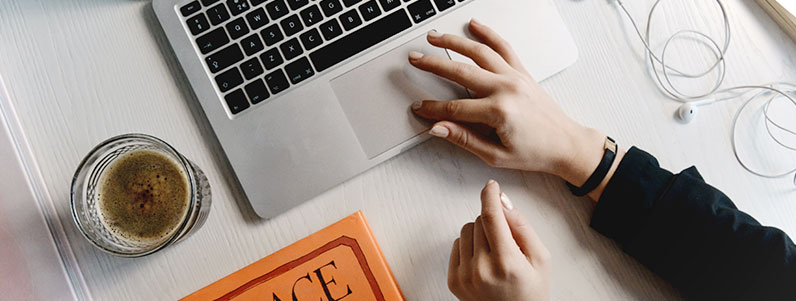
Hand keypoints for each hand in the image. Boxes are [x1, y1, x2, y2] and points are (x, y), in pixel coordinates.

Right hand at [409, 19, 612, 192]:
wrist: (565, 144)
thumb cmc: (536, 152)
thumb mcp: (495, 155)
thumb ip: (464, 138)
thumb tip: (438, 128)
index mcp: (499, 111)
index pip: (454, 108)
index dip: (433, 108)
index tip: (419, 108)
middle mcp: (507, 89)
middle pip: (461, 71)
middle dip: (434, 64)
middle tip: (415, 59)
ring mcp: (515, 77)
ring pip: (479, 52)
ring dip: (454, 42)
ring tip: (435, 37)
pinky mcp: (523, 73)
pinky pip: (503, 48)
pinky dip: (488, 34)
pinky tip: (474, 26)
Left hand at [449, 180, 550, 300]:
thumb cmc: (531, 292)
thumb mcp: (541, 258)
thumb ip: (522, 227)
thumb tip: (503, 202)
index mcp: (506, 263)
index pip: (491, 217)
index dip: (489, 196)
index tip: (491, 186)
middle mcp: (482, 270)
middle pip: (479, 221)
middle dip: (493, 223)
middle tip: (506, 243)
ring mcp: (464, 276)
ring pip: (465, 230)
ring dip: (479, 234)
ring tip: (495, 253)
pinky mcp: (453, 281)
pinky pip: (456, 245)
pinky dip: (469, 247)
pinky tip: (483, 262)